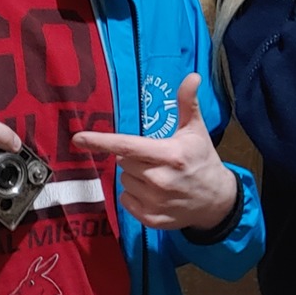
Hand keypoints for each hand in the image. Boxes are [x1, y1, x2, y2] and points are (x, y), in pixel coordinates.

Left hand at [71, 73, 238, 233]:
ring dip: (134, 177)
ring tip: (157, 177)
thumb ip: (188, 103)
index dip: (101, 141)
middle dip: (133, 157)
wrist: (217, 201)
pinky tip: (154, 193)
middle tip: (155, 159)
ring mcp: (155, 201)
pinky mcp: (151, 218)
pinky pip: (125, 201)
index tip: (78, 138)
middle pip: (122, 161)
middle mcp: (160, 179)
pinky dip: (134, 196)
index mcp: (170, 156)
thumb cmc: (203, 160)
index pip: (127, 146)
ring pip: (123, 181)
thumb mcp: (196, 131)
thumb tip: (192, 76)